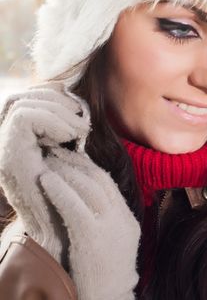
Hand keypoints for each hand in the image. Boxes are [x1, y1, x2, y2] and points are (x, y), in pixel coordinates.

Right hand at [0, 82, 89, 262]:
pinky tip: (69, 137)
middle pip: (20, 97)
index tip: (76, 112)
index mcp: (20, 142)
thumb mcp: (71, 156)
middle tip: (79, 120)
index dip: (51, 96)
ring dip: (58, 112)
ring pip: (22, 104)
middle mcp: (6, 144)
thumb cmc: (73, 195)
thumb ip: (65, 132)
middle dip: (56, 101)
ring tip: (77, 132)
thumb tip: (76, 104)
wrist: (64, 230)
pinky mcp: (10, 157)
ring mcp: (5, 150)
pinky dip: (53, 121)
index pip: (25, 99)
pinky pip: (25, 118)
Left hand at [41, 146, 139, 299]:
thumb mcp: (114, 243)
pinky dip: (59, 190)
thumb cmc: (104, 274)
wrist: (110, 297)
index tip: (72, 157)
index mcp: (128, 220)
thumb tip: (87, 202)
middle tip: (57, 151)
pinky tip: (46, 180)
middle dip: (77, 162)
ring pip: (88, 187)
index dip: (89, 166)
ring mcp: (110, 226)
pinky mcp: (92, 236)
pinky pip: (74, 205)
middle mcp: (122, 219)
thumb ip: (108, 221)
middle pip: (100, 180)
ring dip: (66, 171)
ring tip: (49, 161)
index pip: (109, 184)